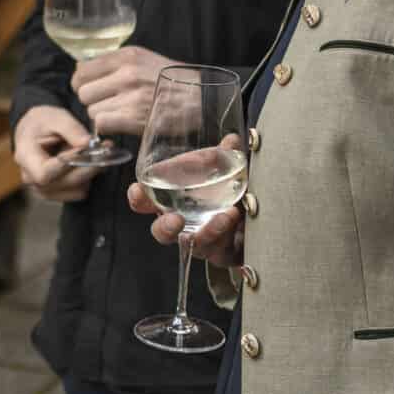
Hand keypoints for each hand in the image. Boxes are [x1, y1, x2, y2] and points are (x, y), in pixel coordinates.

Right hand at [13, 104, 95, 202]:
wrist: (33, 130)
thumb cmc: (41, 122)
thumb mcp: (55, 117)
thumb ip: (71, 129)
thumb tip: (89, 144)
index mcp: (25, 158)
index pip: (46, 173)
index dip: (69, 163)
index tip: (86, 149)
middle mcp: (31, 179)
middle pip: (65, 183)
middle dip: (88, 166)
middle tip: (105, 149)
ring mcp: (43, 189)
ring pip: (75, 190)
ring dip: (91, 172)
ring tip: (98, 153)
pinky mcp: (56, 193)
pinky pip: (78, 193)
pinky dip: (88, 178)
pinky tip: (90, 162)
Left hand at [72, 43, 177, 138]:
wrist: (202, 99)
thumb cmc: (173, 81)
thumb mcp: (145, 59)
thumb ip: (116, 63)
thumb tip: (82, 70)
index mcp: (127, 56)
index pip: (82, 69)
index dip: (83, 83)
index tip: (92, 89)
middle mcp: (126, 73)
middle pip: (83, 92)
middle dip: (92, 101)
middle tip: (107, 105)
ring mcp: (130, 96)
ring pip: (91, 110)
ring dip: (101, 116)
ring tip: (119, 115)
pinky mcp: (134, 117)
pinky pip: (101, 124)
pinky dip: (107, 128)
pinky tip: (119, 125)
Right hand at [127, 135, 244, 266]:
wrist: (256, 217)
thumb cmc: (229, 190)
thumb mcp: (226, 169)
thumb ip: (226, 156)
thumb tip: (231, 141)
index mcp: (171, 199)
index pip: (145, 201)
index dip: (138, 198)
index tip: (138, 191)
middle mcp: (182, 223)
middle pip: (161, 232)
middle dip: (164, 228)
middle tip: (176, 219)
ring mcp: (201, 242)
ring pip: (194, 245)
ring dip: (208, 230)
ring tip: (226, 215)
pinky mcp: (222, 253)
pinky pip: (220, 250)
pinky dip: (227, 233)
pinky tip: (235, 217)